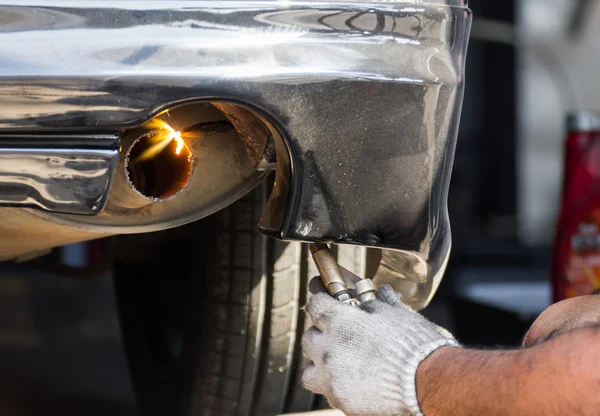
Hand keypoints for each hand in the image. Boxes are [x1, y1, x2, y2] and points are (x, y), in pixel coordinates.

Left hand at [301, 277, 458, 415]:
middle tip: (336, 335)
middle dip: (320, 334)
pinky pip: (328, 392)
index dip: (320, 299)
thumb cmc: (412, 342)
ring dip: (320, 365)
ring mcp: (332, 377)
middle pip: (309, 338)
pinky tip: (351, 382)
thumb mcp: (395, 312)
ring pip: (310, 370)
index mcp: (340, 322)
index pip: (316, 305)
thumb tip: (381, 292)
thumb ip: (380, 302)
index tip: (322, 297)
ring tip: (337, 364)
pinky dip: (336, 386)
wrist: (427, 380)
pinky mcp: (341, 399)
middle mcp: (329, 349)